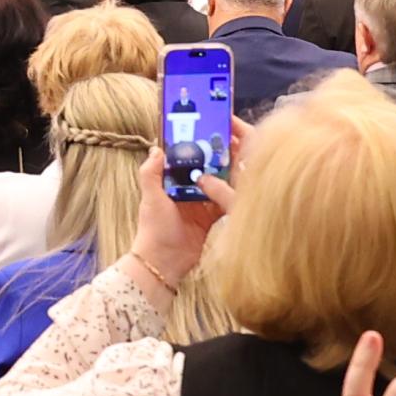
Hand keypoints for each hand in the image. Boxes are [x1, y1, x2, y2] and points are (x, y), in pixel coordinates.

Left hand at [125, 151, 231, 292]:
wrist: (165, 262)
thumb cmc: (154, 229)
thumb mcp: (151, 199)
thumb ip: (150, 174)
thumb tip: (156, 148)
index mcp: (170, 183)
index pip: (184, 160)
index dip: (195, 147)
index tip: (210, 133)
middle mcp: (186, 191)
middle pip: (204, 170)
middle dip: (216, 159)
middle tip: (233, 145)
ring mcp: (199, 205)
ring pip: (216, 184)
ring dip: (226, 176)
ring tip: (242, 162)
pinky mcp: (210, 219)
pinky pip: (223, 203)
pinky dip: (231, 196)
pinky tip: (244, 188)